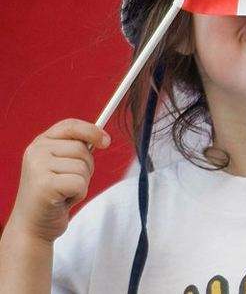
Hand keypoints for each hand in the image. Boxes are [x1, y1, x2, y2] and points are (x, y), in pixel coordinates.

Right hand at [6, 119, 109, 242]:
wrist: (32, 226)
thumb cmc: (53, 195)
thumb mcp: (61, 165)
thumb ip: (75, 149)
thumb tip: (103, 137)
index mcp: (40, 143)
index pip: (70, 125)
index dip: (92, 130)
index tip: (106, 141)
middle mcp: (36, 151)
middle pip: (82, 148)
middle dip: (86, 168)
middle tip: (68, 183)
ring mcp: (38, 167)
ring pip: (83, 166)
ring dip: (81, 183)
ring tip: (63, 192)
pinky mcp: (45, 185)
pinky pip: (80, 183)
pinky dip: (78, 194)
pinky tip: (62, 200)